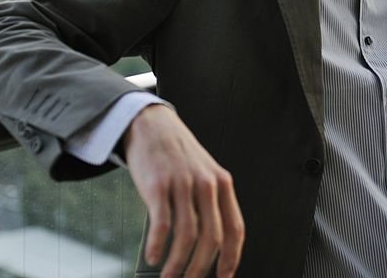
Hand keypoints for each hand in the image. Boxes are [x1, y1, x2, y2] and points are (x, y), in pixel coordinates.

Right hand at [122, 105, 244, 277]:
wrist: (151, 124)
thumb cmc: (177, 153)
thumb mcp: (203, 172)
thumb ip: (210, 203)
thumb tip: (208, 246)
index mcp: (222, 183)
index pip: (235, 229)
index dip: (232, 258)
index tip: (226, 277)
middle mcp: (206, 184)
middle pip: (211, 238)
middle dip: (201, 268)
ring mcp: (182, 184)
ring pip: (187, 236)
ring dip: (178, 264)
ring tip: (169, 276)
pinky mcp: (158, 185)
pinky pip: (162, 224)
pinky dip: (158, 246)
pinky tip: (153, 256)